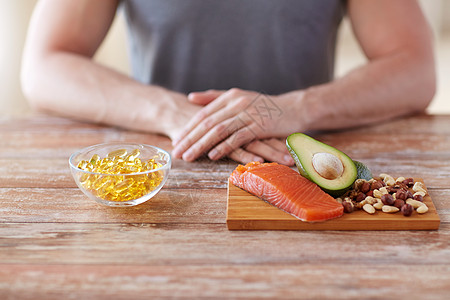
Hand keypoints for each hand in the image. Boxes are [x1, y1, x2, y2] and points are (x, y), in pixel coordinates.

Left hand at [172, 88, 303, 161]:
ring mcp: (247, 114)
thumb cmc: (264, 106)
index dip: (188, 129)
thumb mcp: (238, 97)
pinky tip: (213, 156)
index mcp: (229, 97)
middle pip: (207, 123)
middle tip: (176, 152)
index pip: (202, 114)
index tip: (175, 141)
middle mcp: (236, 103)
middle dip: (189, 139)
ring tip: (189, 156)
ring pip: (218, 131)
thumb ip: (214, 97)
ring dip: (202, 145)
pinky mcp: (259, 125)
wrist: (294, 108)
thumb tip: (190, 97)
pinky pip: (237, 138)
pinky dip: (224, 147)